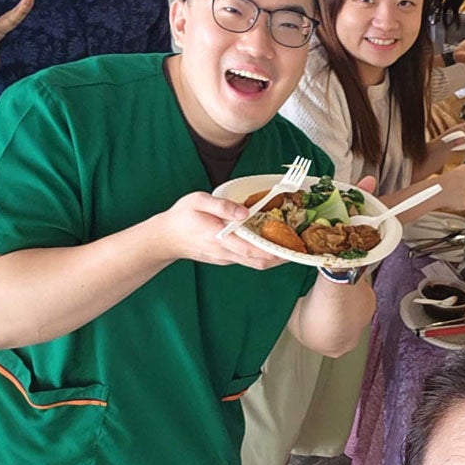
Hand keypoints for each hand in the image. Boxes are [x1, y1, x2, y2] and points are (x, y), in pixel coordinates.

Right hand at [161, 192, 287, 269]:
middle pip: (259, 261)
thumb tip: (245, 212)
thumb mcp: (198, 201)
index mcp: (220, 238)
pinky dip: (262, 254)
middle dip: (281, 258)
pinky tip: (270, 241)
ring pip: (255, 263)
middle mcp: (225, 252)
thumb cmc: (181, 216)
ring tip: (290, 244)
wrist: (165, 238)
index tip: (293, 248)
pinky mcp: (225, 259)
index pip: (253, 250)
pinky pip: (248, 259)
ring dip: (273, 257)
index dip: (274, 251)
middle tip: (299, 247)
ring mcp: (225, 258)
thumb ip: (222, 206)